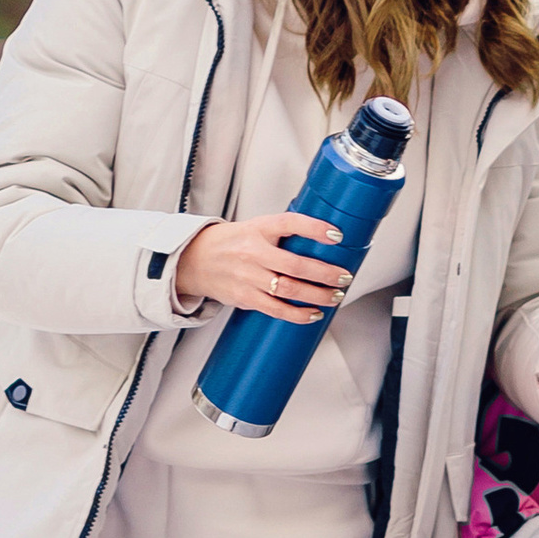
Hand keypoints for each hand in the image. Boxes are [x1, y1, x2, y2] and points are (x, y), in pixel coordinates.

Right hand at [175, 212, 347, 322]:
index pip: (290, 223)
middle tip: (344, 277)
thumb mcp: (255, 227)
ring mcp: (248, 276)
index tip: (337, 236)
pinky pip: (276, 309)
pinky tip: (314, 314)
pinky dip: (298, 314)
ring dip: (317, 295)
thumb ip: (284, 232)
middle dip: (325, 273)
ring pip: (289, 289)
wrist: (194, 260)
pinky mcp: (244, 297)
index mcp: (258, 228)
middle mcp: (253, 252)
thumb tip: (324, 238)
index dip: (315, 228)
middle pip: (295, 264)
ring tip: (335, 296)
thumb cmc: (232, 243)